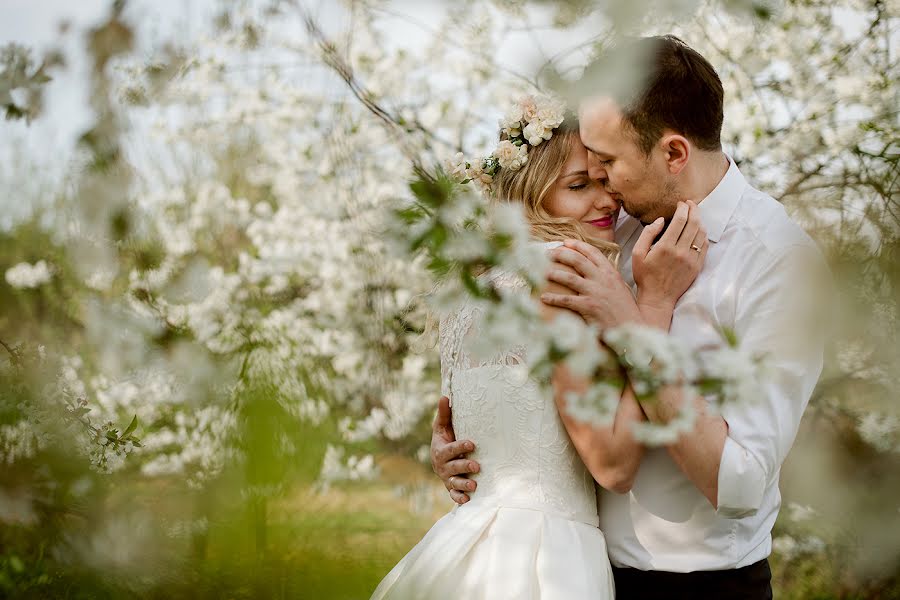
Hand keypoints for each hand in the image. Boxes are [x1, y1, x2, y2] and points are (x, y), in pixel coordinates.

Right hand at [430, 395, 479, 503]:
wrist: (440, 459)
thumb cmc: (445, 439)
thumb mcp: (442, 428)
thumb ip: (444, 414)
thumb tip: (445, 396)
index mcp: (440, 450)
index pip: (450, 449)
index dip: (460, 446)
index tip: (472, 443)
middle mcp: (442, 465)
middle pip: (453, 467)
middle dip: (464, 466)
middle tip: (476, 465)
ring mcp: (446, 478)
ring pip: (454, 482)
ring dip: (463, 484)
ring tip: (474, 484)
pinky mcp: (451, 487)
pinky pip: (453, 494)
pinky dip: (459, 498)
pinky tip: (467, 500)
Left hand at [540, 240, 642, 328]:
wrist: (633, 327)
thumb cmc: (626, 311)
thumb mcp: (621, 288)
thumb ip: (609, 278)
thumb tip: (597, 271)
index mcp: (611, 273)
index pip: (593, 253)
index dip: (577, 245)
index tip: (565, 242)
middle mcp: (603, 279)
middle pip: (578, 261)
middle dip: (561, 254)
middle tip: (548, 253)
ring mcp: (595, 292)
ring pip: (570, 278)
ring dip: (554, 273)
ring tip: (543, 272)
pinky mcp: (589, 307)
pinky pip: (567, 300)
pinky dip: (553, 298)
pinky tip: (543, 297)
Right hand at [632, 200, 707, 320]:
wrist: (658, 297)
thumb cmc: (645, 275)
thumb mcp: (637, 253)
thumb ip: (647, 234)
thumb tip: (661, 220)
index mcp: (665, 247)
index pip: (680, 220)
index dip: (683, 208)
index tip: (681, 203)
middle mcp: (681, 251)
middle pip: (694, 223)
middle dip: (694, 209)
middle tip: (691, 204)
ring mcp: (691, 259)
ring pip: (702, 233)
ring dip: (699, 221)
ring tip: (694, 215)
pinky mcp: (697, 266)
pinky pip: (705, 245)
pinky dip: (703, 235)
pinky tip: (698, 231)